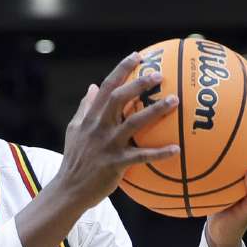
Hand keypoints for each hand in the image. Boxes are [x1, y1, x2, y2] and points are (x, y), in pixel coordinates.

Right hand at [53, 52, 180, 212]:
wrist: (68, 190)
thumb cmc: (74, 160)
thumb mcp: (74, 130)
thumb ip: (85, 108)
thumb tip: (92, 86)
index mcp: (90, 118)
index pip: (105, 87)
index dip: (121, 69)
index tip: (137, 56)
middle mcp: (98, 128)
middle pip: (119, 99)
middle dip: (139, 84)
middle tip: (159, 75)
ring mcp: (107, 145)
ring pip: (134, 123)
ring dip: (155, 111)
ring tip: (175, 102)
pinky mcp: (115, 164)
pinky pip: (142, 156)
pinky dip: (160, 153)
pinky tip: (178, 149)